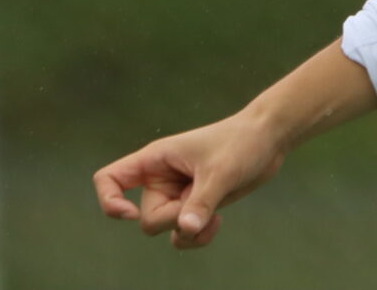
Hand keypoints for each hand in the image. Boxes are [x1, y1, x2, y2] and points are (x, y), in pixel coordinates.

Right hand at [92, 112, 287, 250]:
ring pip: (166, 231)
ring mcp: (177, 194)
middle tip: (203, 204)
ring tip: (214, 218)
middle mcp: (161, 179)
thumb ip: (202, 202)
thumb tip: (186, 230)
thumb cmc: (242, 143)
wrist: (268, 140)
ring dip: (189, 233)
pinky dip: (198, 236)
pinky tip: (218, 222)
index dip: (110, 201)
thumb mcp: (221, 172)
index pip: (108, 178)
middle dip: (175, 220)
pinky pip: (184, 234)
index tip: (131, 214)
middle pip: (148, 219)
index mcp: (155, 159)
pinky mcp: (195, 206)